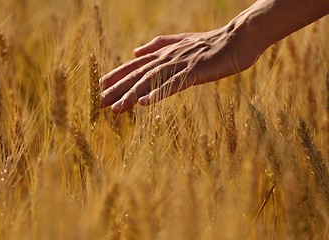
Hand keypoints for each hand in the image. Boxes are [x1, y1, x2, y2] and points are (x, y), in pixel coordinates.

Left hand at [100, 24, 260, 113]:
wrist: (237, 39)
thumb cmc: (210, 45)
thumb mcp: (180, 44)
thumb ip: (157, 46)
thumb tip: (136, 52)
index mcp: (163, 53)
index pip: (134, 66)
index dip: (116, 76)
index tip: (100, 87)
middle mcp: (167, 58)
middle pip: (137, 75)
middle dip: (117, 89)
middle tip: (99, 103)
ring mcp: (180, 64)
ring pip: (151, 81)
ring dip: (132, 95)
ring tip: (117, 109)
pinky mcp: (194, 71)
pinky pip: (174, 84)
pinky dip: (158, 93)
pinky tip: (145, 103)